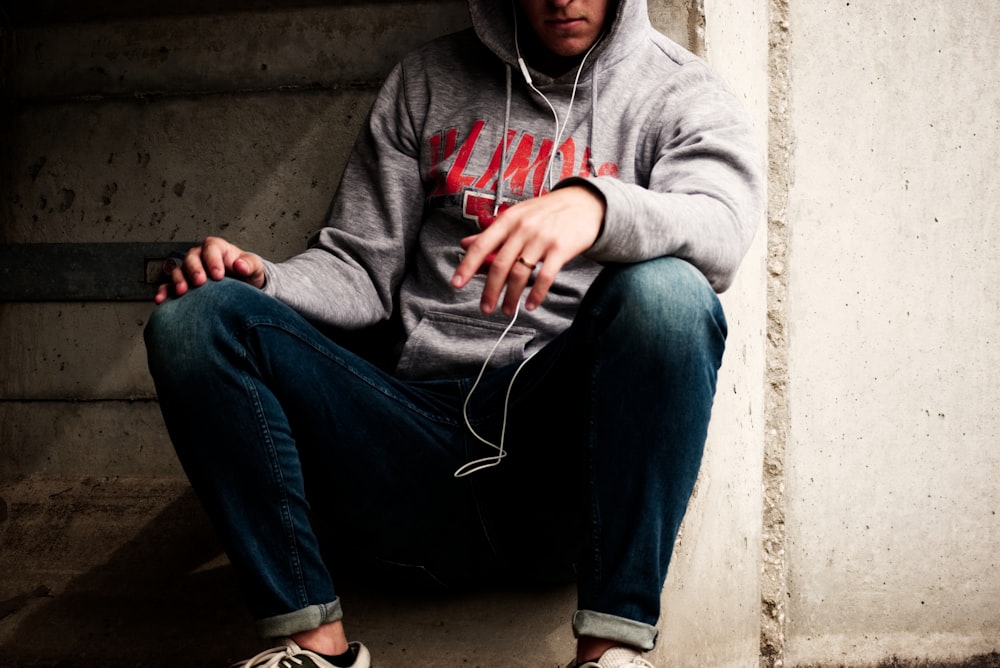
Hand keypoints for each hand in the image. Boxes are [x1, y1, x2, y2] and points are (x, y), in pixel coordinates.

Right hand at [155, 236, 264, 303]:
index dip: (212, 260)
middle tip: (200, 282)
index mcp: (217, 248)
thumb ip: (249, 264)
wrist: (244, 288)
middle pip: (191, 258)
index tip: (219, 275)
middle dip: (194, 270)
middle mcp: (200, 257)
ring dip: (178, 280)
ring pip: (178, 271)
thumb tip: (240, 265)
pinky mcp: (184, 284)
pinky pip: (169, 285)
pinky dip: (164, 292)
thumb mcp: (255, 267)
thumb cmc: (247, 274)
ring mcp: (190, 271)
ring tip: (182, 291)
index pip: (211, 248)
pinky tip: (162, 299)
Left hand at [451, 185, 604, 315]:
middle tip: (485, 308)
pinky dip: (536, 295)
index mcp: (508, 219)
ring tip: (507, 310)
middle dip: (490, 291)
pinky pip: (545, 277)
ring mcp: (543, 238)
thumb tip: (464, 244)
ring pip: (520, 273)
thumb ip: (492, 233)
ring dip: (511, 297)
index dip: (467, 266)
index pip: (482, 245)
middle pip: (500, 264)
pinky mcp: (561, 248)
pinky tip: (530, 305)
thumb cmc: (547, 212)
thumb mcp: (517, 216)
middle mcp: (523, 228)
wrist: (585, 204)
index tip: (456, 284)